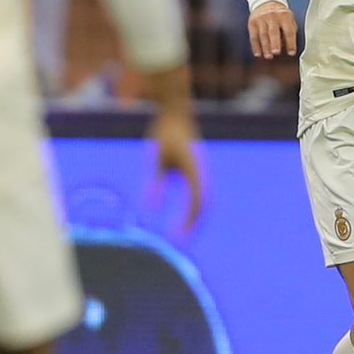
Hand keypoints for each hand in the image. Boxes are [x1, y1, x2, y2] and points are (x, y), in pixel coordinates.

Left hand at [152, 106, 204, 233]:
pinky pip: (196, 192)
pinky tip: (182, 215)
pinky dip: (192, 206)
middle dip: (193, 223)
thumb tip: (151, 206)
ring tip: (182, 233)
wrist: (175, 113)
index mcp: (195, 170)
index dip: (187, 221)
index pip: (195, 202)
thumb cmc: (164, 133)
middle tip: (180, 240)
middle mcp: (201, 172)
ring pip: (202, 199)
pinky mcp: (196, 169)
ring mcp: (201, 170)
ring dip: (194, 216)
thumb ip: (155, 182)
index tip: (175, 236)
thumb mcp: (156, 158)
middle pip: (203, 204)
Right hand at [246, 2, 299, 58]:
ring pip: (263, 35)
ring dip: (265, 47)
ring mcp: (261, 19)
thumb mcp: (289, 18)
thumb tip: (288, 46)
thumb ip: (290, 31)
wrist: (266, 1)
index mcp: (285, 16)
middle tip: (276, 53)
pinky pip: (253, 36)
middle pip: (273, 32)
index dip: (291, 43)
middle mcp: (272, 16)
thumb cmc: (280, 14)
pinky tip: (258, 54)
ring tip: (268, 56)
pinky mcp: (252, 22)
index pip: (289, 31)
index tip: (291, 53)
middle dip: (275, 43)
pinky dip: (255, 46)